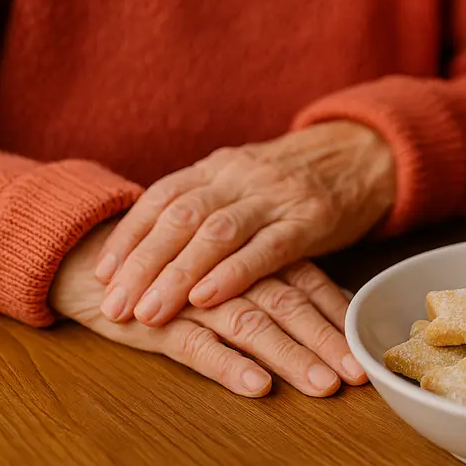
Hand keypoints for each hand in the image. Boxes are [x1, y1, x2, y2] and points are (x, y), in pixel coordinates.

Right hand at [53, 222, 367, 396]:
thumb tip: (338, 305)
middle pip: (286, 304)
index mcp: (249, 255)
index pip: (305, 283)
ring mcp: (192, 295)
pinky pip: (196, 345)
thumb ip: (277, 281)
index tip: (366, 351)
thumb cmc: (172, 267)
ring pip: (249, 324)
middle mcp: (228, 272)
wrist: (88, 257)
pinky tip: (256, 387)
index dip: (337, 317)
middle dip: (324, 341)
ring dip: (288, 357)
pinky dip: (229, 367)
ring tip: (319, 385)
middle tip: (354, 374)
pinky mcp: (157, 320)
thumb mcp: (229, 269)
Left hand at [95, 121, 394, 326]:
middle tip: (114, 306)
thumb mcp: (244, 180)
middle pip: (179, 218)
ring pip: (215, 234)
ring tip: (149, 313)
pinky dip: (232, 274)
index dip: (129, 237)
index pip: (161, 199)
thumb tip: (149, 246)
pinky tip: (206, 298)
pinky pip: (266, 248)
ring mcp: (275, 197)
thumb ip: (205, 205)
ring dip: (177, 276)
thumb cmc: (295, 179)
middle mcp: (239, 176)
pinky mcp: (311, 220)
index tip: (102, 274)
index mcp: (218, 166)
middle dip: (142, 265)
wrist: (363, 153)